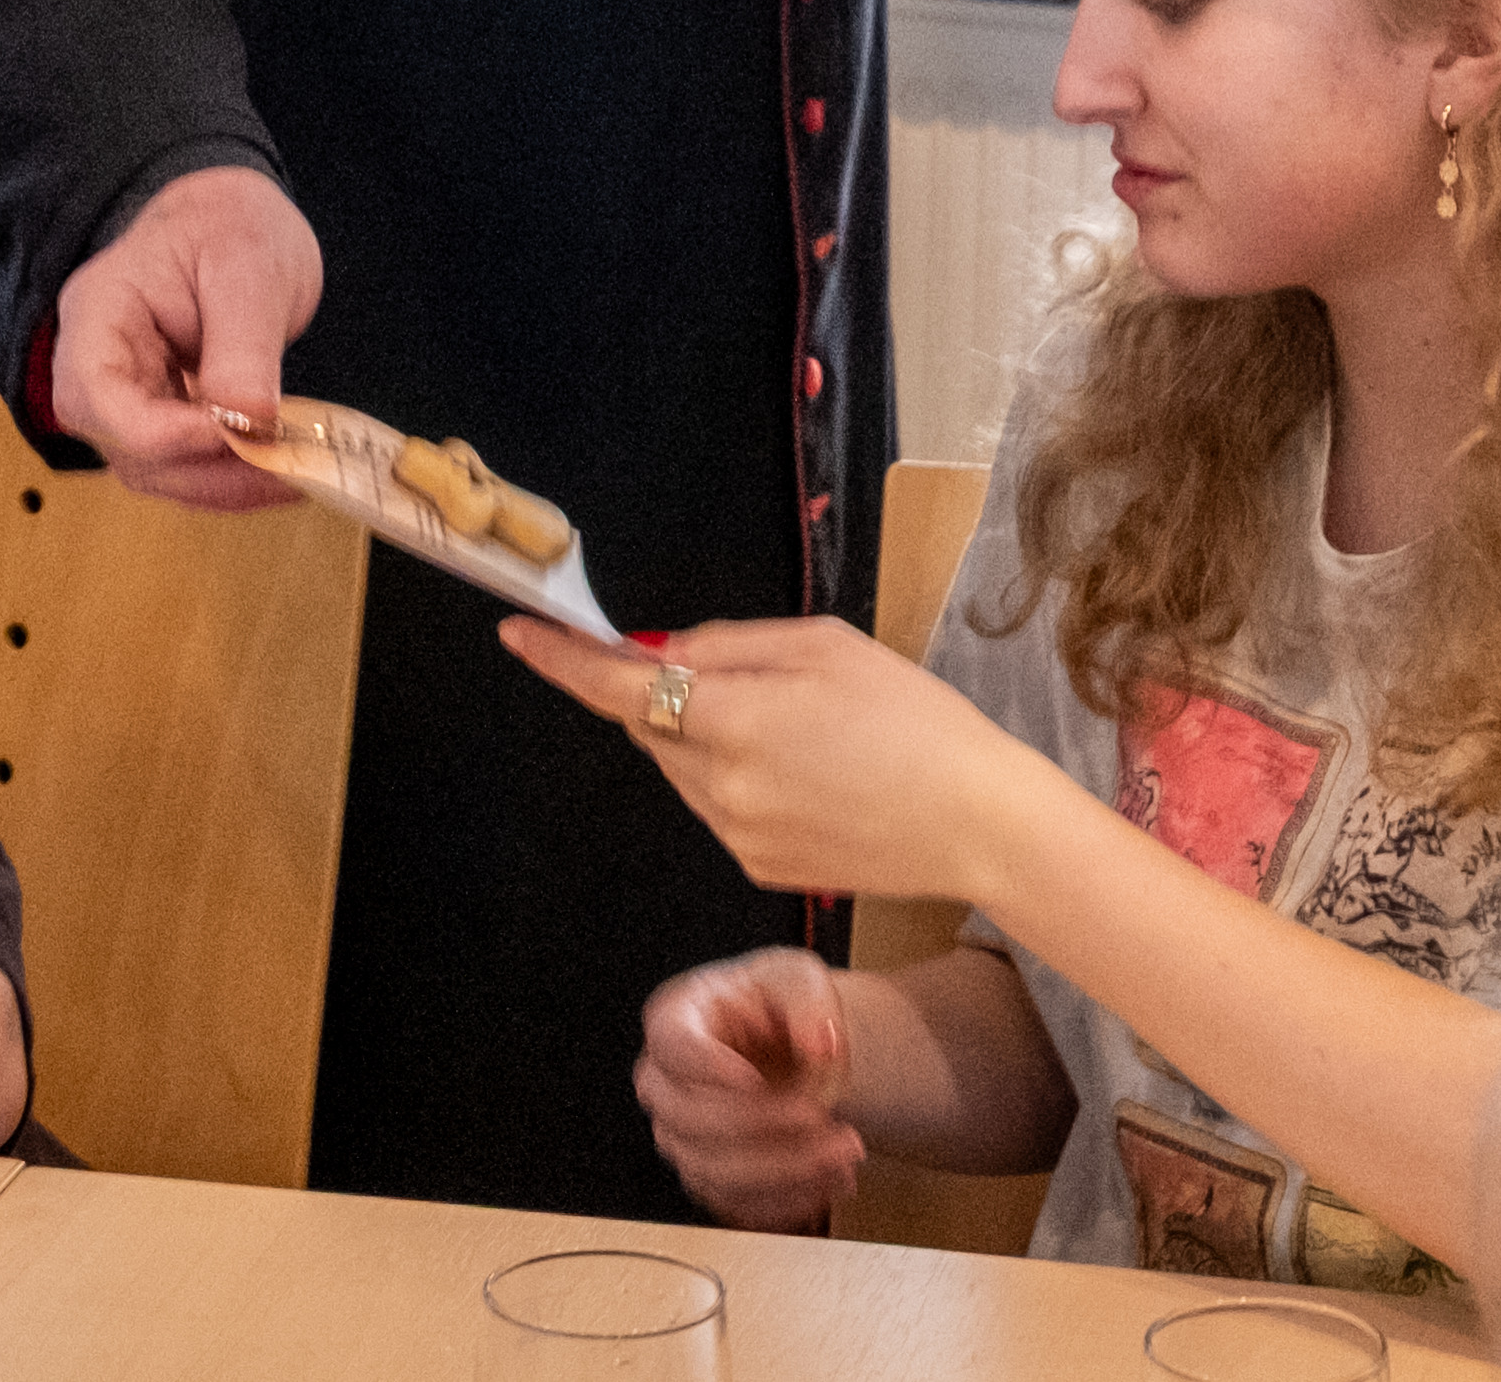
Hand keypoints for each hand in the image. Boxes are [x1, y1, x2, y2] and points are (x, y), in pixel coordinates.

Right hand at [50, 165, 322, 510]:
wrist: (235, 221)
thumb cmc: (229, 222)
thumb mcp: (246, 260)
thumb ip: (243, 342)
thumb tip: (248, 419)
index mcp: (97, 312)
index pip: (95, 394)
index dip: (156, 432)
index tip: (235, 434)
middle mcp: (99, 364)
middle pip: (123, 447)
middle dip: (203, 470)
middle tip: (284, 468)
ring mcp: (130, 396)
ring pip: (157, 471)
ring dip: (225, 485)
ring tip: (296, 473)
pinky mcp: (166, 417)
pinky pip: (188, 465)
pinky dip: (235, 477)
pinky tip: (285, 469)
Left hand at [499, 614, 1063, 902]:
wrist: (979, 823)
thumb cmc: (917, 720)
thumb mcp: (825, 646)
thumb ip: (730, 645)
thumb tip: (660, 651)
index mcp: (736, 720)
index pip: (619, 688)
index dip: (563, 660)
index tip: (521, 634)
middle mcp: (720, 787)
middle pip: (651, 726)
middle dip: (668, 692)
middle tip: (748, 676)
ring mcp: (736, 835)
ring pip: (683, 767)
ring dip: (707, 736)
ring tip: (803, 730)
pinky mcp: (758, 865)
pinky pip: (717, 806)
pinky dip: (737, 777)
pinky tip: (809, 772)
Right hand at [636, 948, 863, 1228]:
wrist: (791, 1046)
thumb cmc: (779, 1005)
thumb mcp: (797, 978)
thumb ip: (808, 1001)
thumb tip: (819, 1043)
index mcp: (675, 1019)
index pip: (673, 1047)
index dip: (709, 1068)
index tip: (754, 1078)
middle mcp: (665, 1082)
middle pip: (690, 1118)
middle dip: (765, 1125)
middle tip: (822, 1115)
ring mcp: (681, 1136)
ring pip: (714, 1171)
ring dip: (785, 1170)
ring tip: (842, 1151)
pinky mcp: (707, 1177)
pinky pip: (735, 1204)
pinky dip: (787, 1200)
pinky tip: (829, 1179)